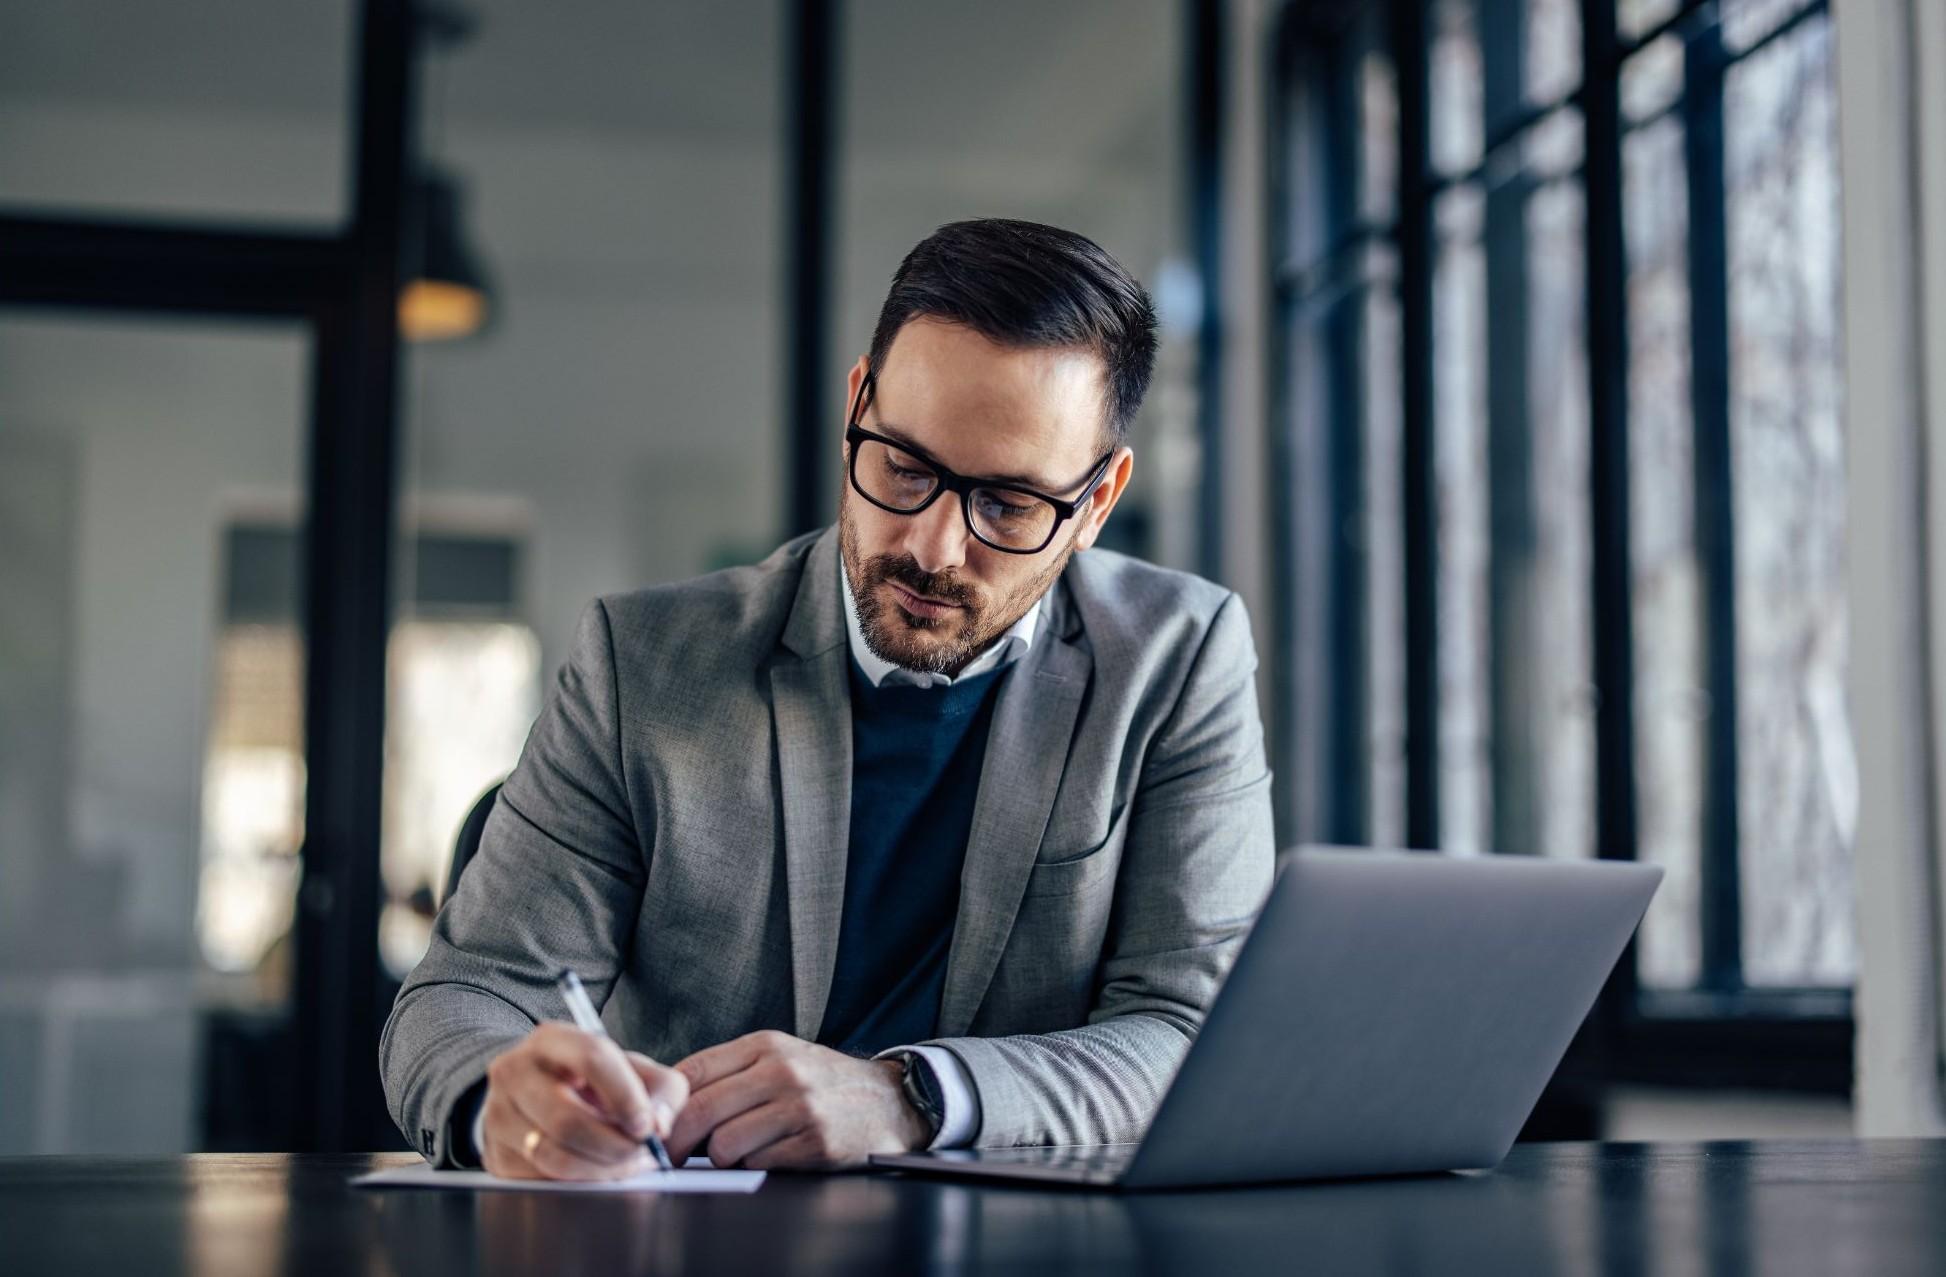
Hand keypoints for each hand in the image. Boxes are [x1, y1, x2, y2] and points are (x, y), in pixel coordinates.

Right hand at [477, 1022, 689, 1180]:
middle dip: (615, 1145)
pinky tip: (599, 1172)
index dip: (626, 1096)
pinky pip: (540, 1180)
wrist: (534, 1096)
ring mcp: (498, 1114)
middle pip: (566, 1119)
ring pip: (553, 1155)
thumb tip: (659, 1125)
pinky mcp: (495, 1155)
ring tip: (627, 1165)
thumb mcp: (630, 1070)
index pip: (591, 1059)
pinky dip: (578, 1183)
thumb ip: (661, 1089)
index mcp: (552, 1039)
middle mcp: (515, 1071)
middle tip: (643, 1154)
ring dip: (600, 1170)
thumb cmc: (592, 1082)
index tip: (648, 1125)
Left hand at [665, 1030, 931, 1168]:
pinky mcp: (815, 1143)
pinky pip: (757, 1164)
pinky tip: (771, 1154)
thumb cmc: (822, 1082)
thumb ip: (730, 1072)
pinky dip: (755, 1165)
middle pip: (700, 1111)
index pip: (693, 1072)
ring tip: (737, 1151)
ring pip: (724, 1144)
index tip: (656, 1124)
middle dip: (677, 1141)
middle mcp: (782, 1071)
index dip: (665, 1104)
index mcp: (765, 1045)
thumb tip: (670, 1103)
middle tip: (672, 1155)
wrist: (889, 1101)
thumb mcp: (780, 1058)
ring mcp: (800, 1107)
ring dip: (721, 1157)